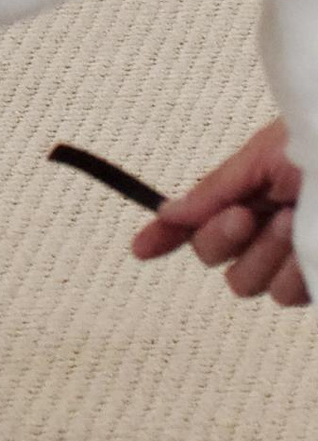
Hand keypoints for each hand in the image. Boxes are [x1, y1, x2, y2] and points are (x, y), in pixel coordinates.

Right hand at [132, 118, 306, 304]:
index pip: (195, 221)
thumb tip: (168, 211)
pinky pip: (284, 296)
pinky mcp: (313, 279)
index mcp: (247, 195)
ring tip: (292, 223)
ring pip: (245, 283)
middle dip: (223, 238)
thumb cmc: (314, 145)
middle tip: (247, 216)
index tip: (141, 249)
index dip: (166, 236)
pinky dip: (292, 273)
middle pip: (213, 259)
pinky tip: (306, 249)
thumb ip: (213, 190)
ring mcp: (289, 258)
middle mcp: (263, 231)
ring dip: (265, 254)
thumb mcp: (260, 159)